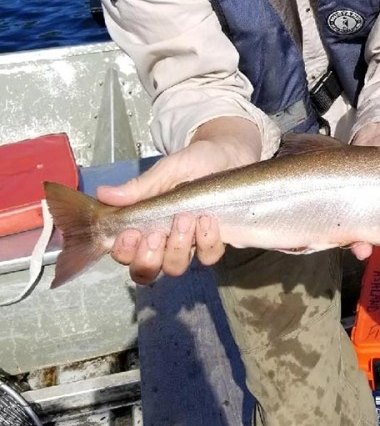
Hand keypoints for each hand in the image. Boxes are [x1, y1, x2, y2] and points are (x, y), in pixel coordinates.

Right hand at [96, 118, 261, 284]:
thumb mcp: (167, 169)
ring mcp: (189, 245)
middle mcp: (163, 241)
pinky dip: (207, 241)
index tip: (129, 234)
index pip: (124, 253)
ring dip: (176, 247)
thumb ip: (140, 186)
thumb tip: (103, 193)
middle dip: (147, 258)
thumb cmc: (195, 162)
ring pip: (174, 267)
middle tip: (154, 234)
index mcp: (144, 224)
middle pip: (145, 271)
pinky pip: (208, 256)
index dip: (123, 252)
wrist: (229, 154)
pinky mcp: (214, 242)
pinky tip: (208, 219)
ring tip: (184, 219)